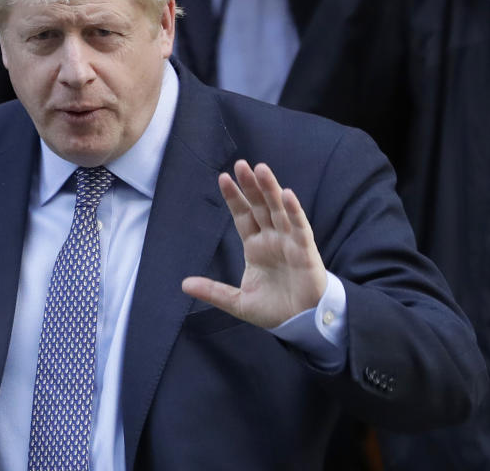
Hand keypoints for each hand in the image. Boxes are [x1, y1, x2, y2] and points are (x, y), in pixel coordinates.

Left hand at [182, 160, 326, 328]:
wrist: (302, 323)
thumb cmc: (274, 309)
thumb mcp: (237, 302)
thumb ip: (213, 291)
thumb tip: (184, 285)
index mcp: (255, 246)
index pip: (242, 215)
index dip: (234, 197)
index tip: (223, 178)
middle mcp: (272, 238)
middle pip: (259, 206)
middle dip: (251, 186)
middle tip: (241, 164)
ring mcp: (289, 242)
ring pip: (279, 210)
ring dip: (271, 189)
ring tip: (261, 169)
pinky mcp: (305, 250)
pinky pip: (300, 227)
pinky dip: (294, 211)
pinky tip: (287, 195)